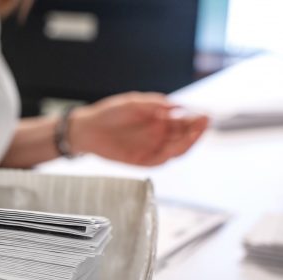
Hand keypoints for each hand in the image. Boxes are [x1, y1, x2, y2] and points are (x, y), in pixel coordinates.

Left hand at [71, 92, 208, 165]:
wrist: (88, 128)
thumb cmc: (110, 113)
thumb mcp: (133, 103)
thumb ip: (155, 104)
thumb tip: (178, 105)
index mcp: (160, 119)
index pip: (184, 121)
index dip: (196, 119)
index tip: (205, 114)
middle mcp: (160, 135)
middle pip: (184, 135)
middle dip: (196, 129)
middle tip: (204, 122)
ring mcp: (152, 148)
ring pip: (176, 149)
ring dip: (188, 142)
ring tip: (195, 133)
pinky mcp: (142, 160)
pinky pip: (161, 159)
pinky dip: (170, 153)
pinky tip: (176, 146)